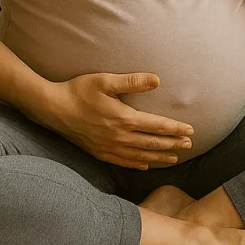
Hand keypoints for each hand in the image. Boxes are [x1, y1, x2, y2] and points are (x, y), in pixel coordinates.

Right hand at [37, 72, 194, 168]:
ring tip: (174, 158)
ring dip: (159, 157)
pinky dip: (138, 164)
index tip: (191, 130)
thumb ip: (132, 81)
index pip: (157, 126)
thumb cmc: (79, 90)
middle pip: (152, 143)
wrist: (53, 109)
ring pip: (141, 156)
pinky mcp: (99, 152)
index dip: (176, 129)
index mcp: (124, 118)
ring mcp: (109, 147)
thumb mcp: (105, 81)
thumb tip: (157, 80)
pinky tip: (145, 164)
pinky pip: (124, 162)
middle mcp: (119, 137)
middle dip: (173, 144)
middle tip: (189, 145)